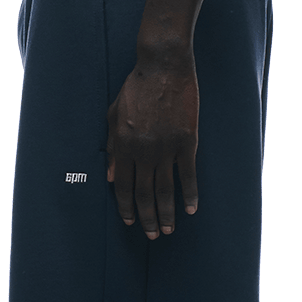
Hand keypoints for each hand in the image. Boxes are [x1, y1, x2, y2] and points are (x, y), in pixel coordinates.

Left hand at [106, 53, 199, 237]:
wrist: (163, 66)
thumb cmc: (136, 88)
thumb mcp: (114, 115)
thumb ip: (111, 146)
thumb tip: (110, 177)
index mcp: (123, 145)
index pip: (123, 186)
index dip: (126, 207)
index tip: (129, 222)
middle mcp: (143, 151)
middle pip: (144, 194)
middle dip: (148, 218)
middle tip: (153, 235)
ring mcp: (166, 148)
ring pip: (165, 190)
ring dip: (167, 213)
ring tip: (171, 230)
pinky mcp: (186, 142)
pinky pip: (188, 175)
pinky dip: (190, 195)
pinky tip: (191, 209)